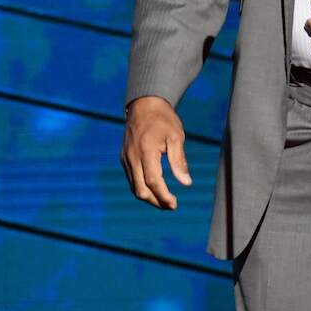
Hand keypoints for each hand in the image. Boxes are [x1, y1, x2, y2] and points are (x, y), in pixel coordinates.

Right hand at [120, 95, 191, 209]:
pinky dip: (142, 187)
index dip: (163, 196)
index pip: (153, 181)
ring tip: (164, 200)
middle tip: (171, 205)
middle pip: (140, 190)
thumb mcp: (176, 137)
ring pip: (134, 187)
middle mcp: (132, 157)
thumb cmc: (163, 119)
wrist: (144, 105)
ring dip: (148, 197)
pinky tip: (154, 188)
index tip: (174, 204)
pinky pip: (131, 178)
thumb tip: (186, 183)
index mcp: (146, 150)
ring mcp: (126, 158)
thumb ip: (179, 161)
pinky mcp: (124, 157)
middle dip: (155, 201)